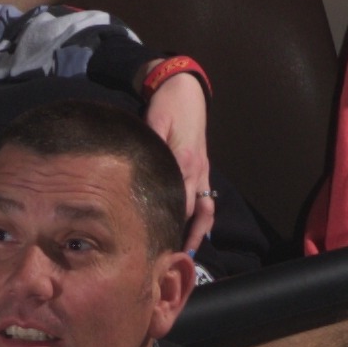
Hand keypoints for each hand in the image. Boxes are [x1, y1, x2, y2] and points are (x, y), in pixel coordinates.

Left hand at [141, 67, 220, 260]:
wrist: (185, 87)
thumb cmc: (167, 103)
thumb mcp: (155, 120)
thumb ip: (151, 145)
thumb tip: (140, 169)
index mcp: (184, 161)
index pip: (180, 202)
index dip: (172, 226)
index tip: (158, 246)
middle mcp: (197, 170)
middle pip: (193, 212)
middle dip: (183, 236)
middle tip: (167, 259)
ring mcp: (203, 170)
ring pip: (205, 210)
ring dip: (198, 233)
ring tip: (187, 254)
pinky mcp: (203, 167)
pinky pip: (207, 199)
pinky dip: (203, 218)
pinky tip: (196, 233)